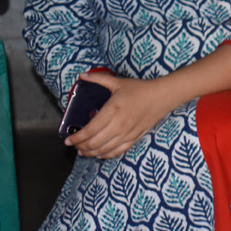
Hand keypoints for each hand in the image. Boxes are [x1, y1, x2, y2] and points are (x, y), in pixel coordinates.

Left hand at [65, 72, 179, 158]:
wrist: (163, 96)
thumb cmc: (141, 89)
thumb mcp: (119, 82)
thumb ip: (99, 79)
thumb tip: (82, 76)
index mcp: (112, 110)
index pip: (89, 130)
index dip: (76, 138)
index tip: (68, 140)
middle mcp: (119, 124)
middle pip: (94, 143)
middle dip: (80, 146)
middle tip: (74, 145)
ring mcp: (127, 133)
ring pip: (105, 149)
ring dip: (91, 152)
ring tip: (83, 151)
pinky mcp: (135, 137)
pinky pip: (118, 151)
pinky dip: (107, 155)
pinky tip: (100, 154)